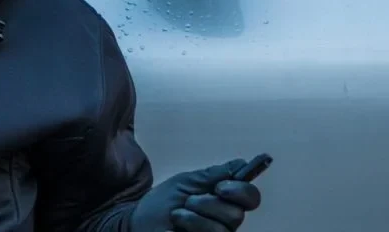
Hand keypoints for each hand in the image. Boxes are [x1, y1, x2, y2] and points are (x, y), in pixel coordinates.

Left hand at [129, 159, 260, 231]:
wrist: (139, 221)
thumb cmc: (162, 202)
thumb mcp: (186, 182)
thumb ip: (213, 175)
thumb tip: (240, 164)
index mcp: (224, 201)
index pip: (250, 197)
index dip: (241, 191)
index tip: (220, 187)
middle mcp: (224, 221)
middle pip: (236, 215)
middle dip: (209, 204)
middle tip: (188, 201)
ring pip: (221, 230)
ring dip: (194, 219)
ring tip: (177, 215)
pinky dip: (187, 230)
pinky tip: (173, 230)